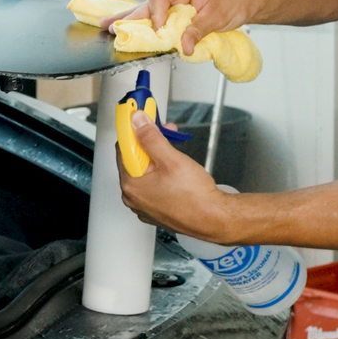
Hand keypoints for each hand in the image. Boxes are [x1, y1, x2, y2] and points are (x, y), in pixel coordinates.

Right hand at [100, 0, 255, 55]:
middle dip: (129, 15)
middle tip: (108, 26)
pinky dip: (149, 23)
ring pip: (151, 8)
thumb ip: (196, 32)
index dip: (155, 13)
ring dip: (134, 19)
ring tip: (111, 27)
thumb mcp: (217, 18)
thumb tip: (182, 47)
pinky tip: (135, 30)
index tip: (160, 30)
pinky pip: (160, 14)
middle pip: (148, 1)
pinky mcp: (181, 7)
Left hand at [118, 109, 235, 238]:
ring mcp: (144, 206)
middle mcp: (133, 198)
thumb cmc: (195, 197)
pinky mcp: (156, 210)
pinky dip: (161, 174)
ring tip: (175, 151)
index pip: (123, 149)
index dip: (135, 131)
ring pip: (145, 173)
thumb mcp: (172, 159)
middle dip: (149, 142)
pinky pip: (153, 186)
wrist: (214, 219)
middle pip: (134, 160)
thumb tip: (137, 122)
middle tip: (164, 131)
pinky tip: (175, 170)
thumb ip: (151, 138)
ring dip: (158, 157)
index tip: (142, 119)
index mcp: (131, 185)